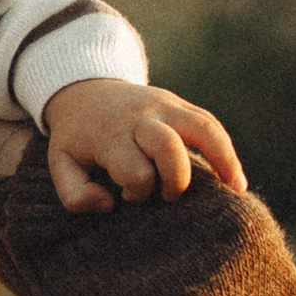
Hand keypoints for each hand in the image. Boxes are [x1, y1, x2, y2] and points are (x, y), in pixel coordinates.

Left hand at [41, 78, 245, 212]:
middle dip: (175, 179)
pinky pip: (211, 124)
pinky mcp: (181, 105)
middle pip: (168, 146)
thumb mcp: (61, 164)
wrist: (85, 90)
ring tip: (234, 189)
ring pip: (202, 128)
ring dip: (220, 159)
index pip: (134, 170)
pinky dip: (226, 150)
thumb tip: (109, 205)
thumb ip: (75, 194)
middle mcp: (142, 118)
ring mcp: (165, 107)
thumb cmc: (77, 138)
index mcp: (111, 135)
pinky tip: (235, 180)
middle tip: (169, 196)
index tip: (128, 196)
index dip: (136, 191)